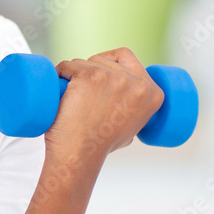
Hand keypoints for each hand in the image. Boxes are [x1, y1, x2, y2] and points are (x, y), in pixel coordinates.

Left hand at [46, 47, 165, 165]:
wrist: (80, 156)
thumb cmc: (100, 144)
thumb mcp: (132, 126)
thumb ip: (135, 109)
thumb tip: (127, 98)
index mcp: (154, 93)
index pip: (127, 57)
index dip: (108, 63)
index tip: (96, 78)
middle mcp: (138, 83)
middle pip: (103, 59)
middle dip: (89, 71)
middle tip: (82, 96)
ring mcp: (114, 78)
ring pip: (84, 62)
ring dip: (73, 75)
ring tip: (71, 99)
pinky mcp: (90, 76)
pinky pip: (68, 65)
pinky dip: (60, 74)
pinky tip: (58, 87)